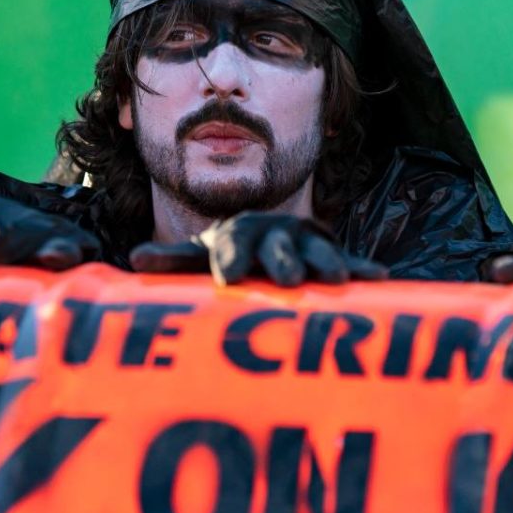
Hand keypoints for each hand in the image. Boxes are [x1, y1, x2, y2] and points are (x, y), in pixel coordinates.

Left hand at [129, 212, 387, 286]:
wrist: (267, 241)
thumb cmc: (229, 259)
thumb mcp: (199, 258)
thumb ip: (173, 262)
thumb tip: (133, 261)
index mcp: (240, 232)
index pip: (233, 244)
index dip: (230, 258)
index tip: (229, 278)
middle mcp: (275, 232)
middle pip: (278, 246)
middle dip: (282, 261)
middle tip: (284, 280)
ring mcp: (307, 241)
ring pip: (317, 250)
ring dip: (326, 262)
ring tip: (333, 278)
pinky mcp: (334, 254)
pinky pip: (351, 262)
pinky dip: (363, 269)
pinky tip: (379, 278)